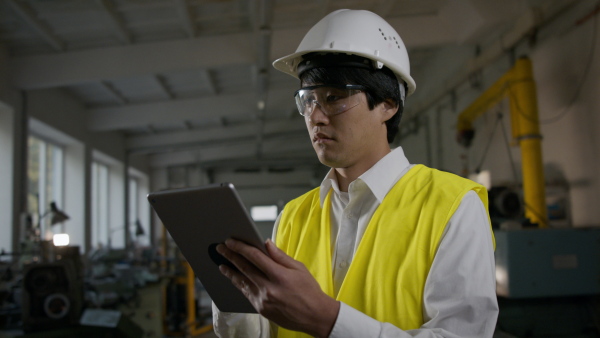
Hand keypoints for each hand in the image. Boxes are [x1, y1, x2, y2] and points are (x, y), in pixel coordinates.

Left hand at [217, 238, 339, 336]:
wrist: (315, 316)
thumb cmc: (309, 291)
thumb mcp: (299, 268)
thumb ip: (280, 256)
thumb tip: (266, 243)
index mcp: (279, 275)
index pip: (254, 257)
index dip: (240, 247)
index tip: (231, 241)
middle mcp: (269, 288)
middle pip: (244, 268)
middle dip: (230, 256)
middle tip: (220, 248)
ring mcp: (263, 300)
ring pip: (241, 282)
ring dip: (230, 272)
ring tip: (222, 264)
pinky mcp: (261, 309)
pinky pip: (246, 293)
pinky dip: (239, 284)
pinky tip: (234, 279)